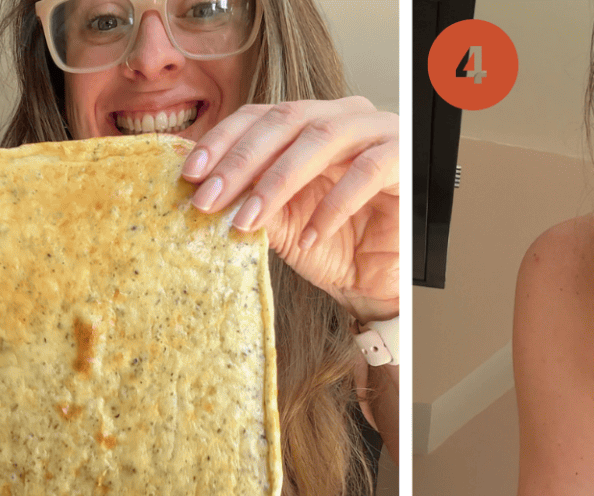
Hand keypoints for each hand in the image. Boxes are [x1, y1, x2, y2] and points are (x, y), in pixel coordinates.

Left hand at [181, 97, 398, 321]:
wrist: (381, 282)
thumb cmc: (335, 246)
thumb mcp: (281, 223)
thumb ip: (249, 200)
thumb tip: (201, 191)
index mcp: (310, 122)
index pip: (259, 115)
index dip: (222, 140)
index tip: (190, 173)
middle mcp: (343, 116)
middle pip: (285, 120)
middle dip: (241, 162)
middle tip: (209, 199)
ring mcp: (377, 132)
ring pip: (321, 139)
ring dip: (279, 181)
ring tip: (250, 220)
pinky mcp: (403, 159)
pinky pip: (365, 173)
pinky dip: (333, 206)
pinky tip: (311, 236)